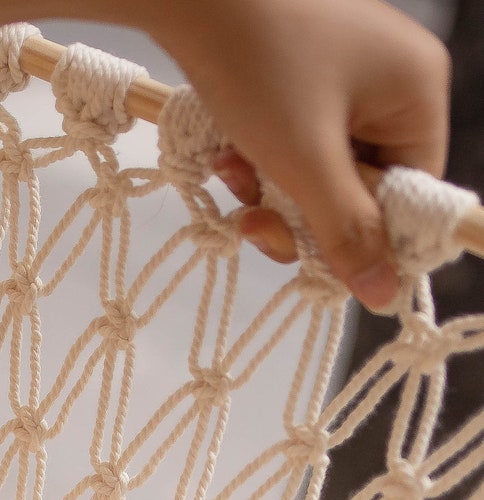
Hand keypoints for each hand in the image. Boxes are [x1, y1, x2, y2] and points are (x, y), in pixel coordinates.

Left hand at [140, 0, 450, 305]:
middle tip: (255, 225)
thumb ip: (346, 232)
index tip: (320, 266)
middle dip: (304, 215)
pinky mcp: (301, 76)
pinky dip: (259, 160)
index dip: (368, 239)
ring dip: (273, 193)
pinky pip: (293, 144)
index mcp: (416, 91)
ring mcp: (346, 74)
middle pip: (362, 190)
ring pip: (320, 173)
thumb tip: (384, 294)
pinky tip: (226, 152)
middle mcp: (391, 79)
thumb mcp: (304, 163)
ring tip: (235, 174)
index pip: (413, 194)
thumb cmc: (257, 61)